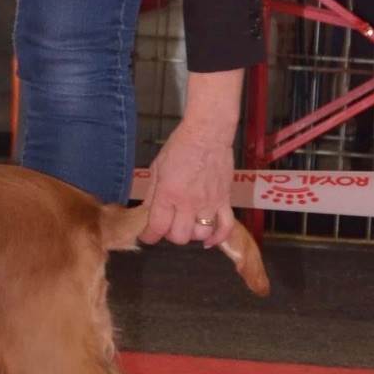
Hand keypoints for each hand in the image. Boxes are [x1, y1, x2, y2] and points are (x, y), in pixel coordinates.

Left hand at [140, 119, 235, 247]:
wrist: (207, 133)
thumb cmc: (179, 147)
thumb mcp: (157, 169)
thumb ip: (152, 194)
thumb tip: (147, 213)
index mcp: (168, 194)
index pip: (157, 228)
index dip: (148, 237)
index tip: (147, 236)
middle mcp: (188, 203)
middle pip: (179, 236)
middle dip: (169, 235)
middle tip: (167, 226)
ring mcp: (209, 203)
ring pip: (200, 234)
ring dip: (191, 235)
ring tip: (186, 226)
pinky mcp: (225, 200)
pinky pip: (226, 226)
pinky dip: (218, 238)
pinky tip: (209, 240)